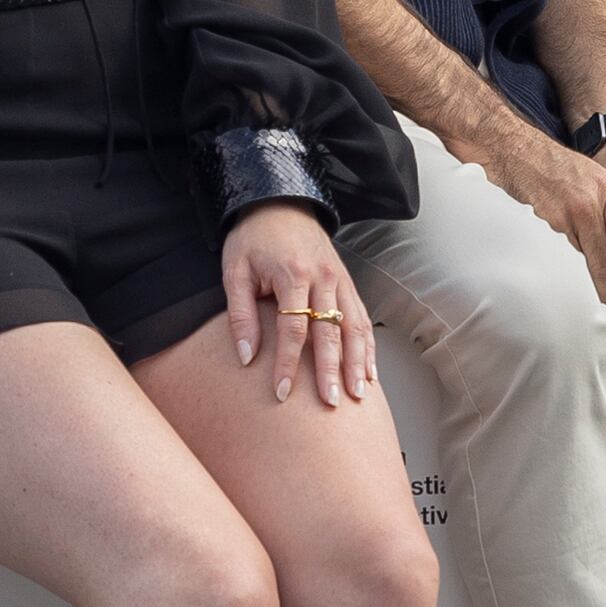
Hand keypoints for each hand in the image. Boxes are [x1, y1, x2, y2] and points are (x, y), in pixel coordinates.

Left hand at [221, 203, 375, 407]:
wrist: (280, 202)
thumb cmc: (253, 239)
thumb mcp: (235, 271)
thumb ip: (240, 314)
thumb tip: (245, 357)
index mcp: (293, 274)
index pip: (292, 329)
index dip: (288, 364)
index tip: (282, 393)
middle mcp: (323, 278)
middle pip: (330, 332)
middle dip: (331, 372)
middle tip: (331, 404)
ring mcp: (341, 280)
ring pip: (354, 328)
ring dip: (357, 363)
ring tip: (357, 395)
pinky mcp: (349, 282)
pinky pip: (363, 318)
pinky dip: (368, 347)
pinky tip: (370, 372)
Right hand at [508, 125, 605, 330]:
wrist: (517, 151)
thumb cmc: (558, 166)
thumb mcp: (597, 180)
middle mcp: (589, 205)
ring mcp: (564, 216)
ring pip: (586, 261)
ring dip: (596, 281)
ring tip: (604, 296)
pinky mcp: (542, 226)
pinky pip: (564, 254)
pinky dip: (572, 264)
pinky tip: (572, 264)